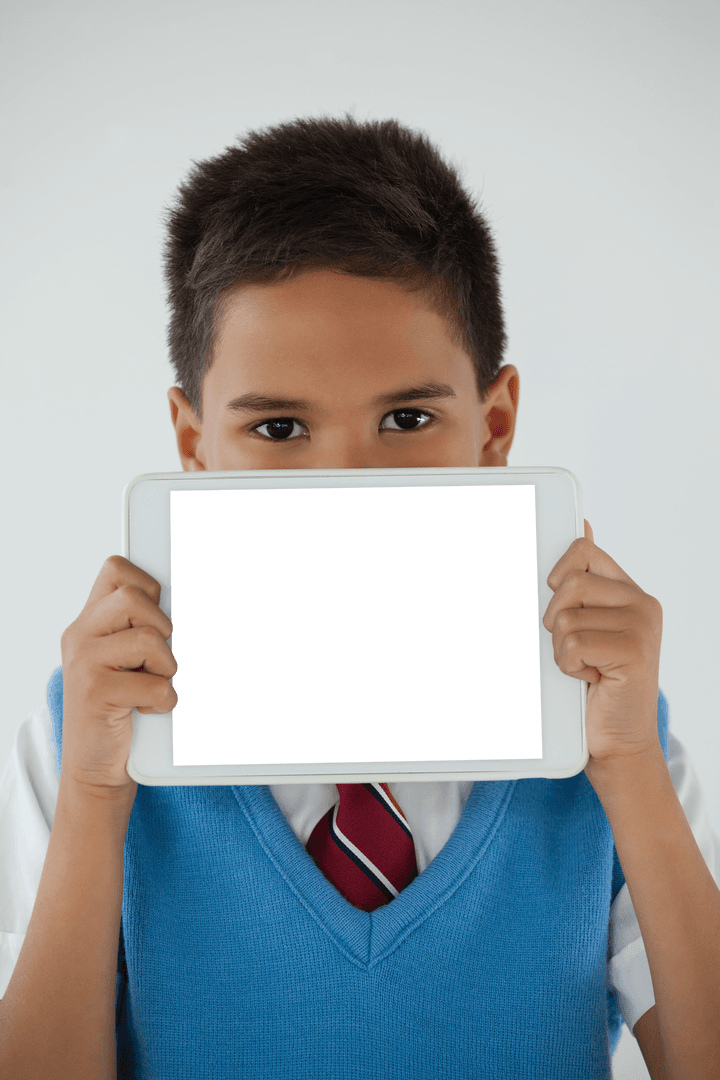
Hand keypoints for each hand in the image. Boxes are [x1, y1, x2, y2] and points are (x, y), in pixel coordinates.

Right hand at [59, 555, 177, 796]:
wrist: (96, 768)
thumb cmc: (124, 710)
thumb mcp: (128, 661)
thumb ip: (143, 629)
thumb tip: (196, 602)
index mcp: (91, 620)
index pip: (117, 568)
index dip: (148, 584)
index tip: (159, 620)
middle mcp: (81, 634)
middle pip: (134, 597)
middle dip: (162, 628)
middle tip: (157, 660)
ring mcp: (84, 662)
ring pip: (150, 638)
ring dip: (167, 667)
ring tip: (154, 684)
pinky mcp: (95, 692)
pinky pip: (155, 684)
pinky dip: (164, 701)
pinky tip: (148, 710)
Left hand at [542, 521, 662, 766]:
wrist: (616, 740)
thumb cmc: (593, 684)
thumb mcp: (585, 626)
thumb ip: (582, 584)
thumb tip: (583, 525)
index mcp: (627, 591)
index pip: (582, 550)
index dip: (556, 573)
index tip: (554, 596)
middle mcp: (641, 603)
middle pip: (569, 581)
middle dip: (554, 618)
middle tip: (572, 646)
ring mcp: (641, 625)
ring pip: (566, 617)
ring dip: (561, 649)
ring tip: (583, 666)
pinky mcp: (634, 651)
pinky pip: (573, 644)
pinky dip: (569, 666)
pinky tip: (590, 679)